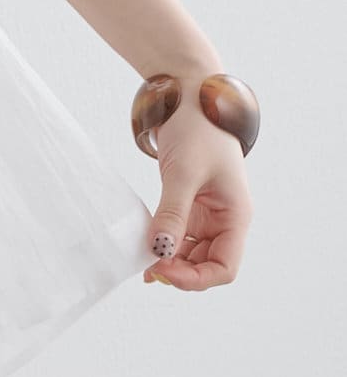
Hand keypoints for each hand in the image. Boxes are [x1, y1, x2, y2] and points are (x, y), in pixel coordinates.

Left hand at [143, 101, 253, 289]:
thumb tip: (159, 251)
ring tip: (141, 260)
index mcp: (236, 215)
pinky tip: (145, 245)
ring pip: (190, 254)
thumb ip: (173, 214)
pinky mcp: (188, 205)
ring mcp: (207, 214)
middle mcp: (225, 220)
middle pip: (207, 265)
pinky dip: (162, 244)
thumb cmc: (198, 130)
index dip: (196, 278)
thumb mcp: (184, 173)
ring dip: (169, 261)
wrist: (189, 98)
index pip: (225, 267)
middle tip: (147, 267)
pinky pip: (177, 236)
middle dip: (180, 272)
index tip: (164, 270)